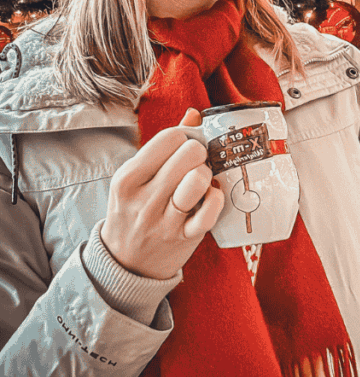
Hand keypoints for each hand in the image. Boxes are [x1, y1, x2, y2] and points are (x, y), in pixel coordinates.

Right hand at [101, 108, 223, 279]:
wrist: (125, 263)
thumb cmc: (134, 210)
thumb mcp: (135, 178)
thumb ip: (163, 145)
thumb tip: (194, 114)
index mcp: (127, 178)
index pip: (168, 138)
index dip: (186, 135)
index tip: (186, 145)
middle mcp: (144, 198)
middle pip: (188, 154)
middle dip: (200, 152)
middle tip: (197, 161)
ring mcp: (164, 220)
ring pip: (198, 180)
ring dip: (207, 174)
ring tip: (203, 178)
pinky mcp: (184, 238)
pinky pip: (210, 211)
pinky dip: (216, 199)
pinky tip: (212, 195)